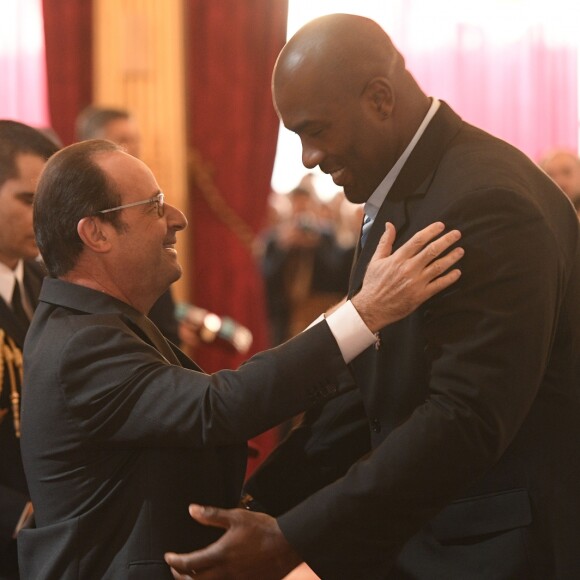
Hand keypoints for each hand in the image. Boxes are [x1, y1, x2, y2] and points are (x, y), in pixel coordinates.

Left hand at [165, 504, 300, 578]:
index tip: (168, 556)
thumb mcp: (236, 516)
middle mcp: (225, 573)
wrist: (288, 544)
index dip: (175, 561)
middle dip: (181, 576)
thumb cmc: (262, 528)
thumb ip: (212, 515)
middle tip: (176, 568)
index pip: (188, 564)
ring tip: (191, 575)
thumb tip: (191, 509)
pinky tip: (214, 577)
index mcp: (220, 555)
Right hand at [352, 222, 462, 331]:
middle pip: (432, 250)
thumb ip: (385, 242)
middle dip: (446, 240)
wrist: (372, 307)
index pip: (418, 240)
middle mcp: (409, 268)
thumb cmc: (373, 283)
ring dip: (451, 257)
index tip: (441, 226)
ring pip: (438, 266)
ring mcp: (416, 282)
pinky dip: (450, 278)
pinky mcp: (421, 295)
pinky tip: (457, 272)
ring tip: (460, 251)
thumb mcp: (375, 260)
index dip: (431, 231)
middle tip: (457, 234)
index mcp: (398, 258)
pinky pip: (439, 285)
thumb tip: (389, 225)